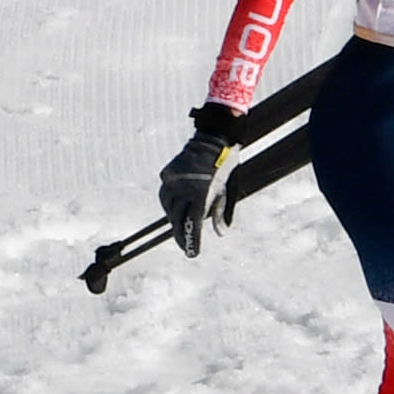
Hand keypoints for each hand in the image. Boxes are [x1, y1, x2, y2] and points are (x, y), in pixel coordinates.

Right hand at [157, 104, 242, 254]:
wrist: (213, 139)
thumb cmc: (225, 166)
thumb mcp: (228, 190)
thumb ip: (222, 212)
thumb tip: (220, 233)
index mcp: (200, 195)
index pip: (193, 225)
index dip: (192, 241)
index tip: (192, 253)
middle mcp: (184, 190)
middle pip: (178, 221)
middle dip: (181, 236)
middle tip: (185, 247)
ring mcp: (173, 182)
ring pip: (168, 209)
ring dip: (174, 220)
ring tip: (180, 228)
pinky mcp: (167, 175)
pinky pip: (165, 195)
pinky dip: (169, 205)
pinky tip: (173, 210)